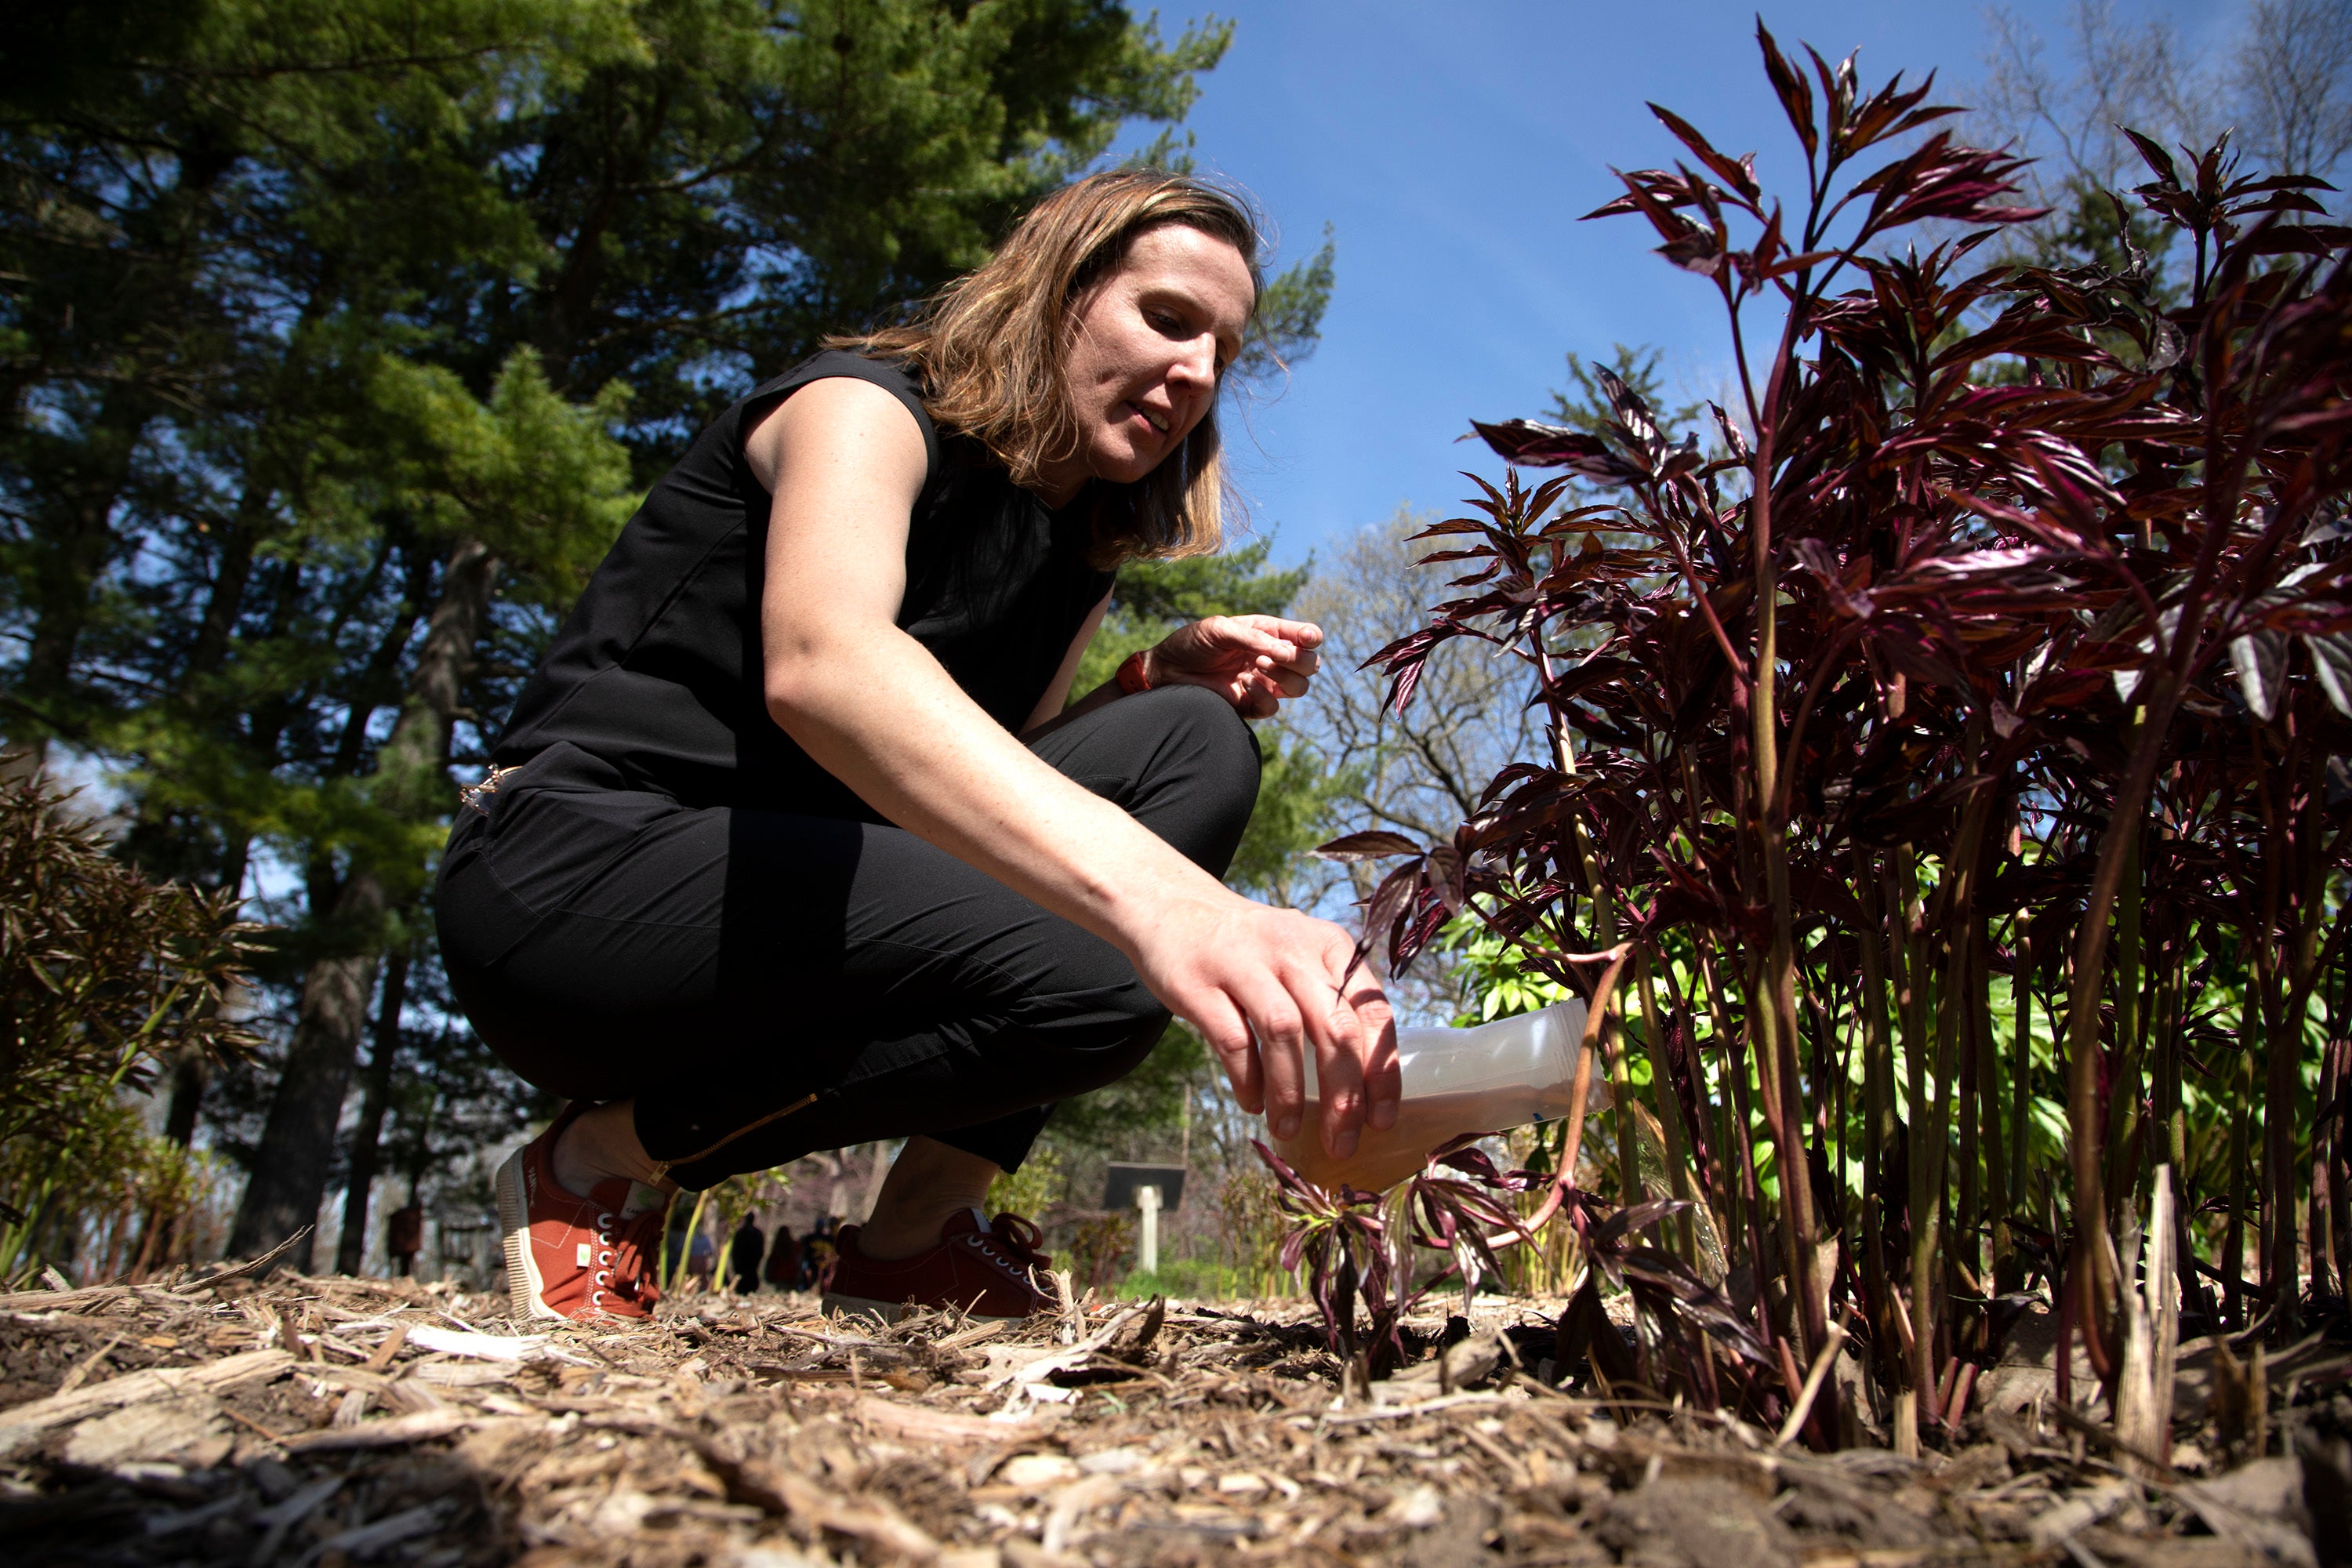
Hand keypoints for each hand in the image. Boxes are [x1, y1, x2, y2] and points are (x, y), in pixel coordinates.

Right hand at [1124, 892, 1399, 1159]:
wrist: (1173, 907)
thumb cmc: (1250, 949)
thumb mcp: (1301, 957)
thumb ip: (1332, 1003)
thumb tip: (1362, 1085)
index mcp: (1330, 947)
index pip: (1373, 1013)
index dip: (1382, 1073)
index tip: (1381, 1120)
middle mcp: (1293, 949)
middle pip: (1334, 1028)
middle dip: (1344, 1095)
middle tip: (1342, 1141)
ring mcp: (1245, 963)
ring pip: (1284, 1034)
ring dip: (1291, 1093)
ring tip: (1288, 1129)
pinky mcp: (1201, 982)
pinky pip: (1233, 1039)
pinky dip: (1247, 1080)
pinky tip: (1252, 1104)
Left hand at [1145, 616, 1321, 718]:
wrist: (1166, 670)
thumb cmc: (1192, 643)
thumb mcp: (1220, 629)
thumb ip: (1254, 638)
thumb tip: (1285, 651)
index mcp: (1268, 635)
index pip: (1305, 637)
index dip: (1311, 637)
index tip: (1306, 638)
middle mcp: (1271, 659)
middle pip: (1310, 664)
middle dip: (1300, 659)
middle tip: (1275, 655)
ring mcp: (1263, 684)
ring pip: (1299, 687)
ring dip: (1285, 676)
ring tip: (1258, 665)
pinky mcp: (1250, 706)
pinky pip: (1272, 706)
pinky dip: (1263, 694)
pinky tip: (1244, 683)